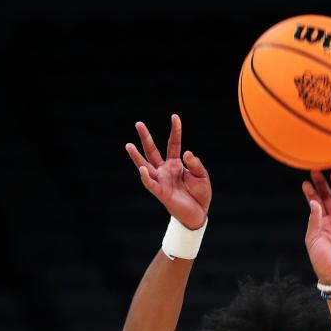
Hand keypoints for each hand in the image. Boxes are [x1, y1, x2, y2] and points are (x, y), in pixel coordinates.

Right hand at [125, 114, 210, 229]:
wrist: (198, 214)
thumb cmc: (200, 194)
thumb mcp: (201, 175)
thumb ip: (195, 164)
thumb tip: (186, 152)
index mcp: (176, 163)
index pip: (174, 143)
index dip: (175, 130)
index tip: (175, 116)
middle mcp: (165, 170)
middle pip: (153, 151)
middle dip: (146, 138)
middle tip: (138, 123)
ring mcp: (162, 180)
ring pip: (146, 166)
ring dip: (137, 157)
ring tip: (128, 145)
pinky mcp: (161, 193)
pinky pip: (151, 185)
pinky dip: (146, 178)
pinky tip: (141, 169)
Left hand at [302, 170, 330, 285]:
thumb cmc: (321, 259)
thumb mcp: (312, 238)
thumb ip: (314, 220)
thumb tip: (314, 203)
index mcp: (321, 222)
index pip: (316, 203)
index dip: (311, 192)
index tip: (305, 182)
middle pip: (329, 197)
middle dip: (323, 185)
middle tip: (317, 171)